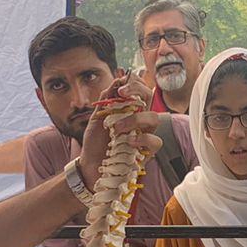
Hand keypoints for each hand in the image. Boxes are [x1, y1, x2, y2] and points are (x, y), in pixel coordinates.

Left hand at [79, 76, 162, 190]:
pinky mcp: (147, 152)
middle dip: (137, 90)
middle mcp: (139, 120)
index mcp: (128, 109)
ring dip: (135, 119)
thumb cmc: (95, 143)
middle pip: (150, 97)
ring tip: (117, 128)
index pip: (138, 89)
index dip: (133, 83)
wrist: (91, 166)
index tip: (120, 86)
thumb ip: (106, 100)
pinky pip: (155, 141)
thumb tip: (117, 80)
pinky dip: (142, 139)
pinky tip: (129, 141)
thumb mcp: (96, 118)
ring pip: (154, 118)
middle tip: (122, 93)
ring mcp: (145, 135)